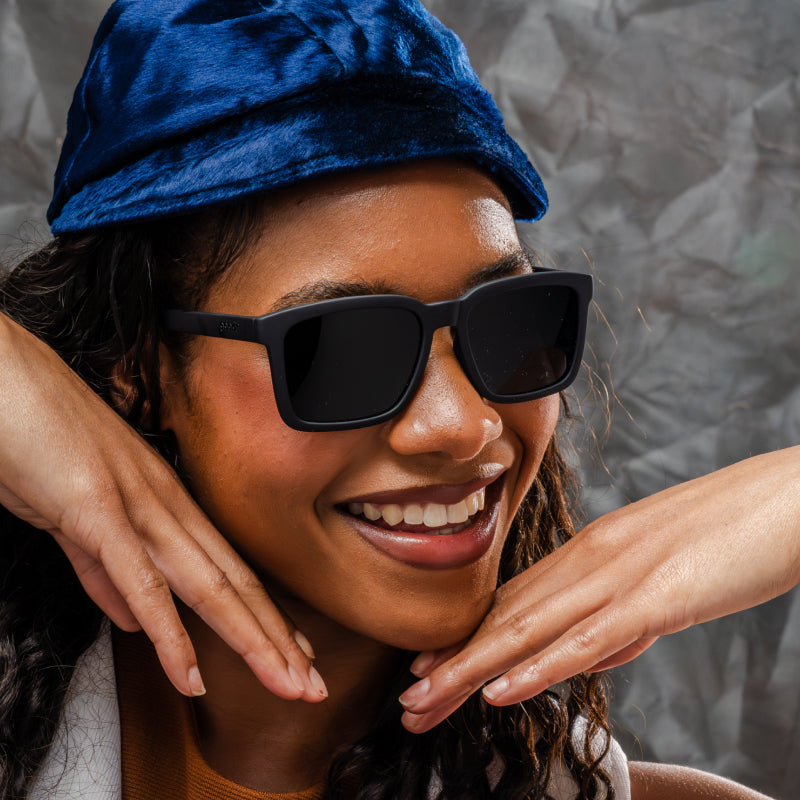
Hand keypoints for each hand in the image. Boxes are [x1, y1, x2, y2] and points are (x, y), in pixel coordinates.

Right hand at [0, 313, 324, 700]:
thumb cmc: (32, 433)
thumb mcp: (73, 514)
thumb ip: (104, 568)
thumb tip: (135, 619)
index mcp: (161, 501)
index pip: (226, 567)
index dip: (263, 613)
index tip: (293, 650)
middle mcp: (163, 501)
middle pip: (233, 581)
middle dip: (276, 638)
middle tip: (313, 684)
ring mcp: (134, 501)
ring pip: (207, 582)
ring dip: (249, 640)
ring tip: (286, 683)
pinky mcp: (93, 505)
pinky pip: (139, 578)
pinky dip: (169, 633)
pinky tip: (191, 674)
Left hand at [398, 446, 799, 731]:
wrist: (783, 499)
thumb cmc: (726, 536)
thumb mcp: (661, 579)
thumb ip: (619, 617)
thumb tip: (585, 658)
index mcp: (590, 554)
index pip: (513, 600)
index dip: (465, 637)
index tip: (427, 666)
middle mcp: (591, 561)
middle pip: (506, 617)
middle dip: (451, 662)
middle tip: (408, 699)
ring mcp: (619, 577)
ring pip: (529, 629)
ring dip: (471, 670)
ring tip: (426, 702)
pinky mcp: (655, 597)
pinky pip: (586, 638)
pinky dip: (538, 666)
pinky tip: (500, 690)